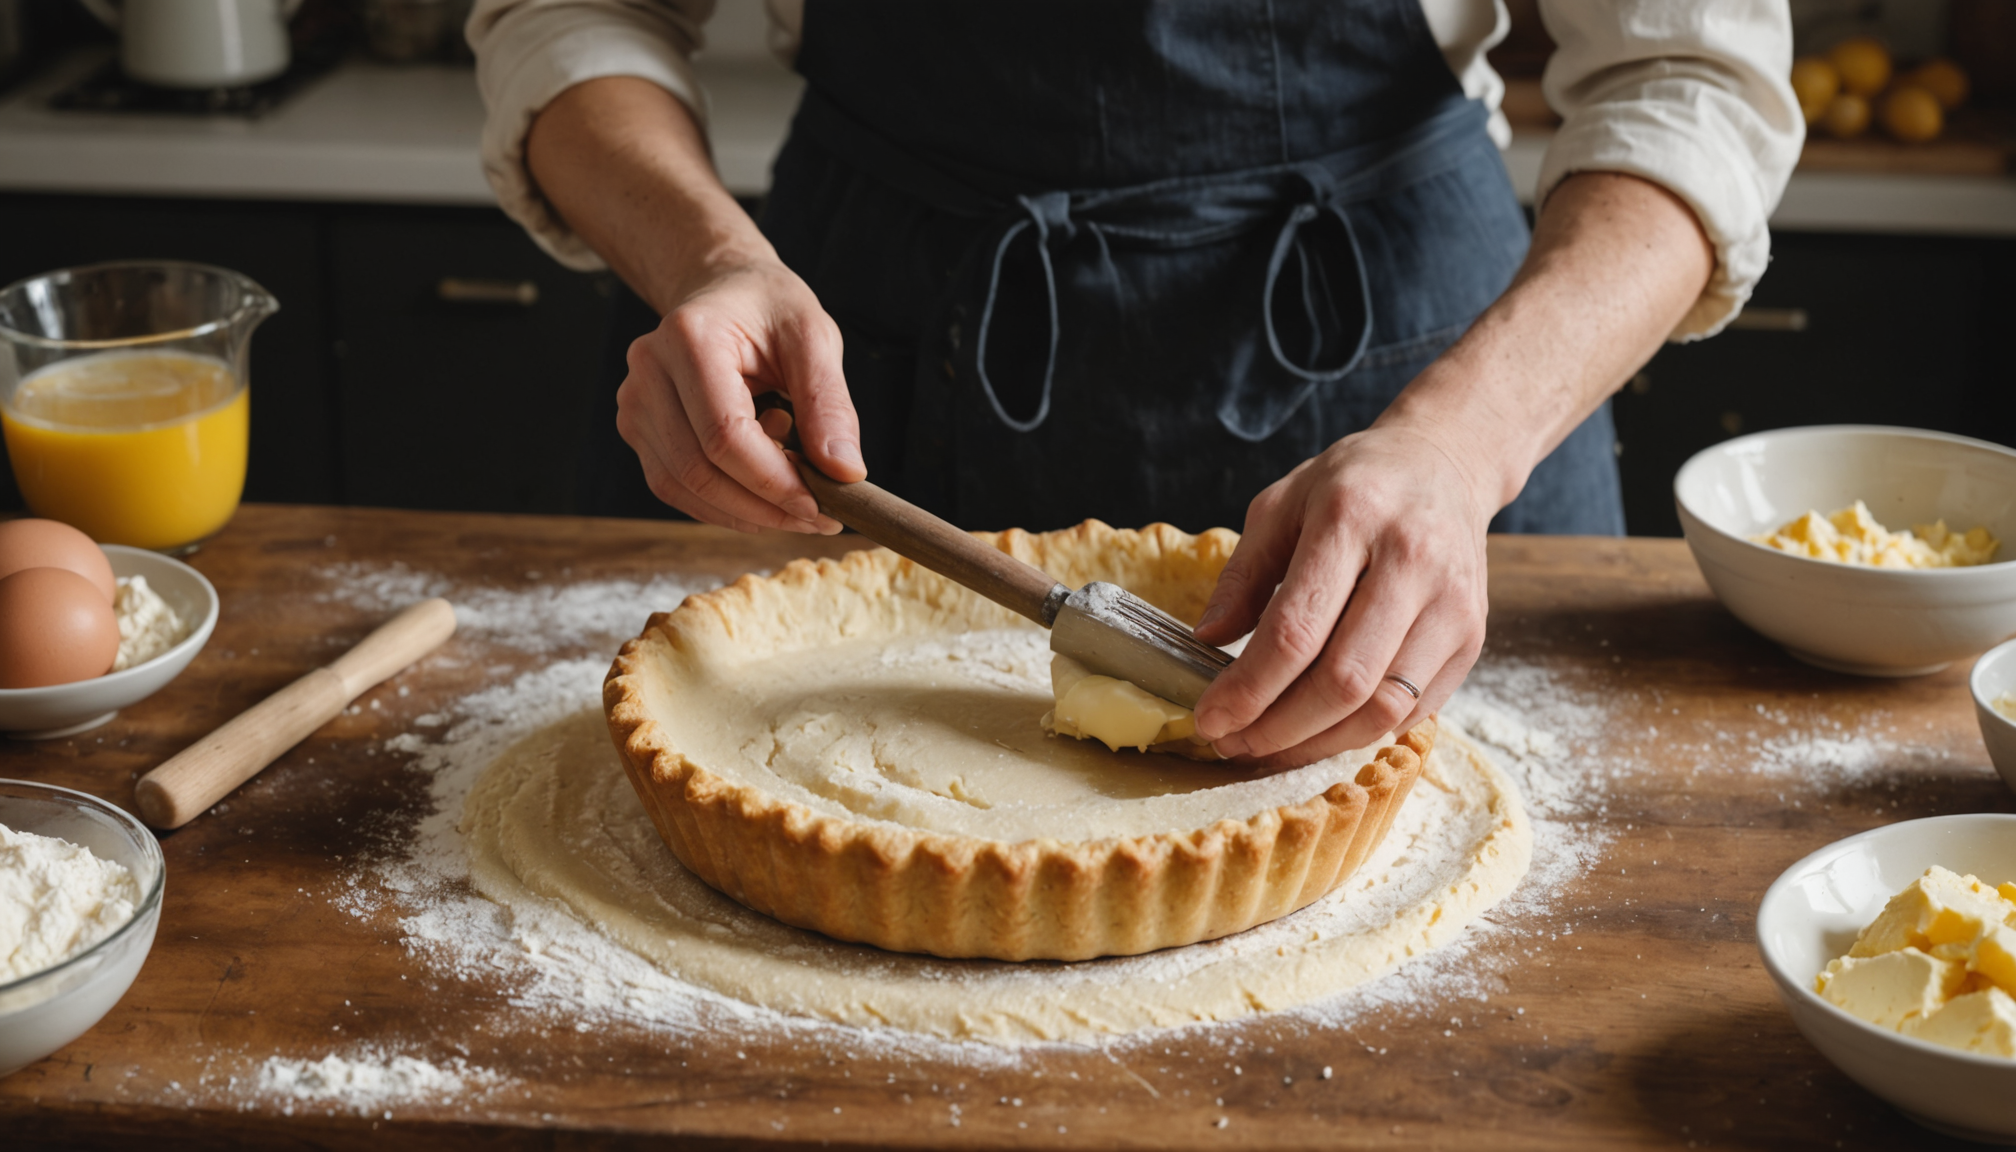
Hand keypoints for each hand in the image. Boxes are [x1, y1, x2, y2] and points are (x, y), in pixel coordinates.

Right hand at [616, 257, 866, 532]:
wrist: (723, 288)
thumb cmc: (769, 308)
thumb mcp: (814, 338)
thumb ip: (830, 404)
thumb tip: (844, 473)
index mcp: (690, 338)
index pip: (725, 434)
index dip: (773, 482)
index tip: (822, 505)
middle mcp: (649, 371)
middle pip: (699, 469)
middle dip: (764, 506)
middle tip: (818, 516)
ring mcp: (634, 403)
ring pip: (682, 487)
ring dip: (745, 511)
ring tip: (795, 496)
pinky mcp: (637, 428)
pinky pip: (675, 486)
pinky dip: (723, 504)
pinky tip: (761, 489)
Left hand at [1189, 422, 1496, 767]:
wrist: (1444, 466)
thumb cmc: (1353, 486)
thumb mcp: (1281, 505)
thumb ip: (1242, 573)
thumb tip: (1207, 640)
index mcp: (1352, 518)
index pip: (1296, 630)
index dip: (1248, 688)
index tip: (1210, 718)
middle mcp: (1412, 561)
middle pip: (1342, 680)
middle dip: (1278, 728)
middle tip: (1233, 743)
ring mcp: (1452, 604)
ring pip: (1382, 707)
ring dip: (1317, 743)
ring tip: (1269, 747)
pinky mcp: (1472, 637)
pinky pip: (1413, 710)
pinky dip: (1359, 733)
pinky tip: (1318, 732)